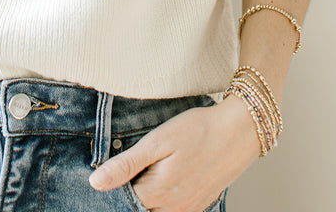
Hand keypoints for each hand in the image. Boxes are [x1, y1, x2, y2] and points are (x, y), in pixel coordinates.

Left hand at [89, 95, 260, 211]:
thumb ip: (125, 165)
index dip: (115, 185)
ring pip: (157, 210)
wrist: (240, 132)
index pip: (123, 200)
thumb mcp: (157, 142)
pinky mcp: (200, 205)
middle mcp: (173, 209)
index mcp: (158, 193)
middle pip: (141, 208)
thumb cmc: (198, 131)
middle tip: (133, 167)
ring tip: (150, 169)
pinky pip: (174, 209)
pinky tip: (166, 176)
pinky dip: (164, 199)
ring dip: (148, 196)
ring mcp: (189, 209)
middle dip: (131, 192)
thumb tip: (95, 183)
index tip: (111, 171)